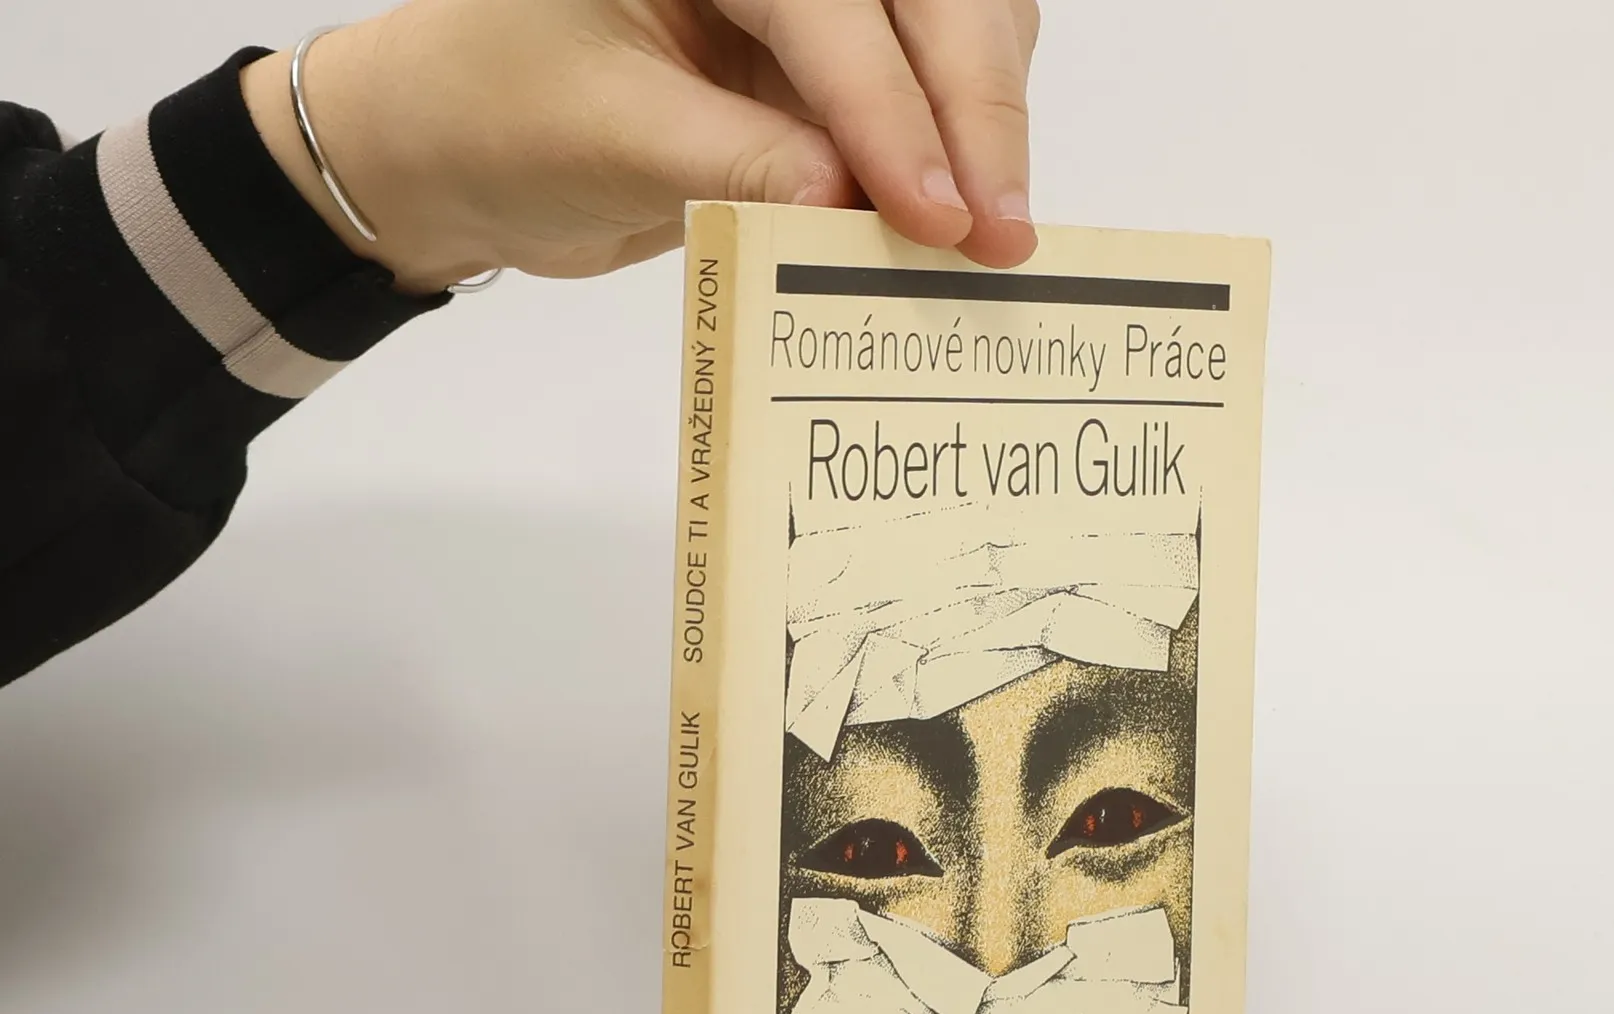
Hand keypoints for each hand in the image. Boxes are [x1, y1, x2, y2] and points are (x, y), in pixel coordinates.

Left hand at [242, 0, 1041, 295]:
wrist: (455, 151)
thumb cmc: (494, 115)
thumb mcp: (607, 139)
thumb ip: (734, 163)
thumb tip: (850, 203)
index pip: (827, 7)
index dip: (892, 111)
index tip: (937, 212)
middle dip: (973, 107)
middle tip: (999, 229)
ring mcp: (805, 1)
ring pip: (952, 25)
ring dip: (984, 122)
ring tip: (994, 232)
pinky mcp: (821, 59)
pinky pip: (919, 87)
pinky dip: (955, 147)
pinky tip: (965, 212)